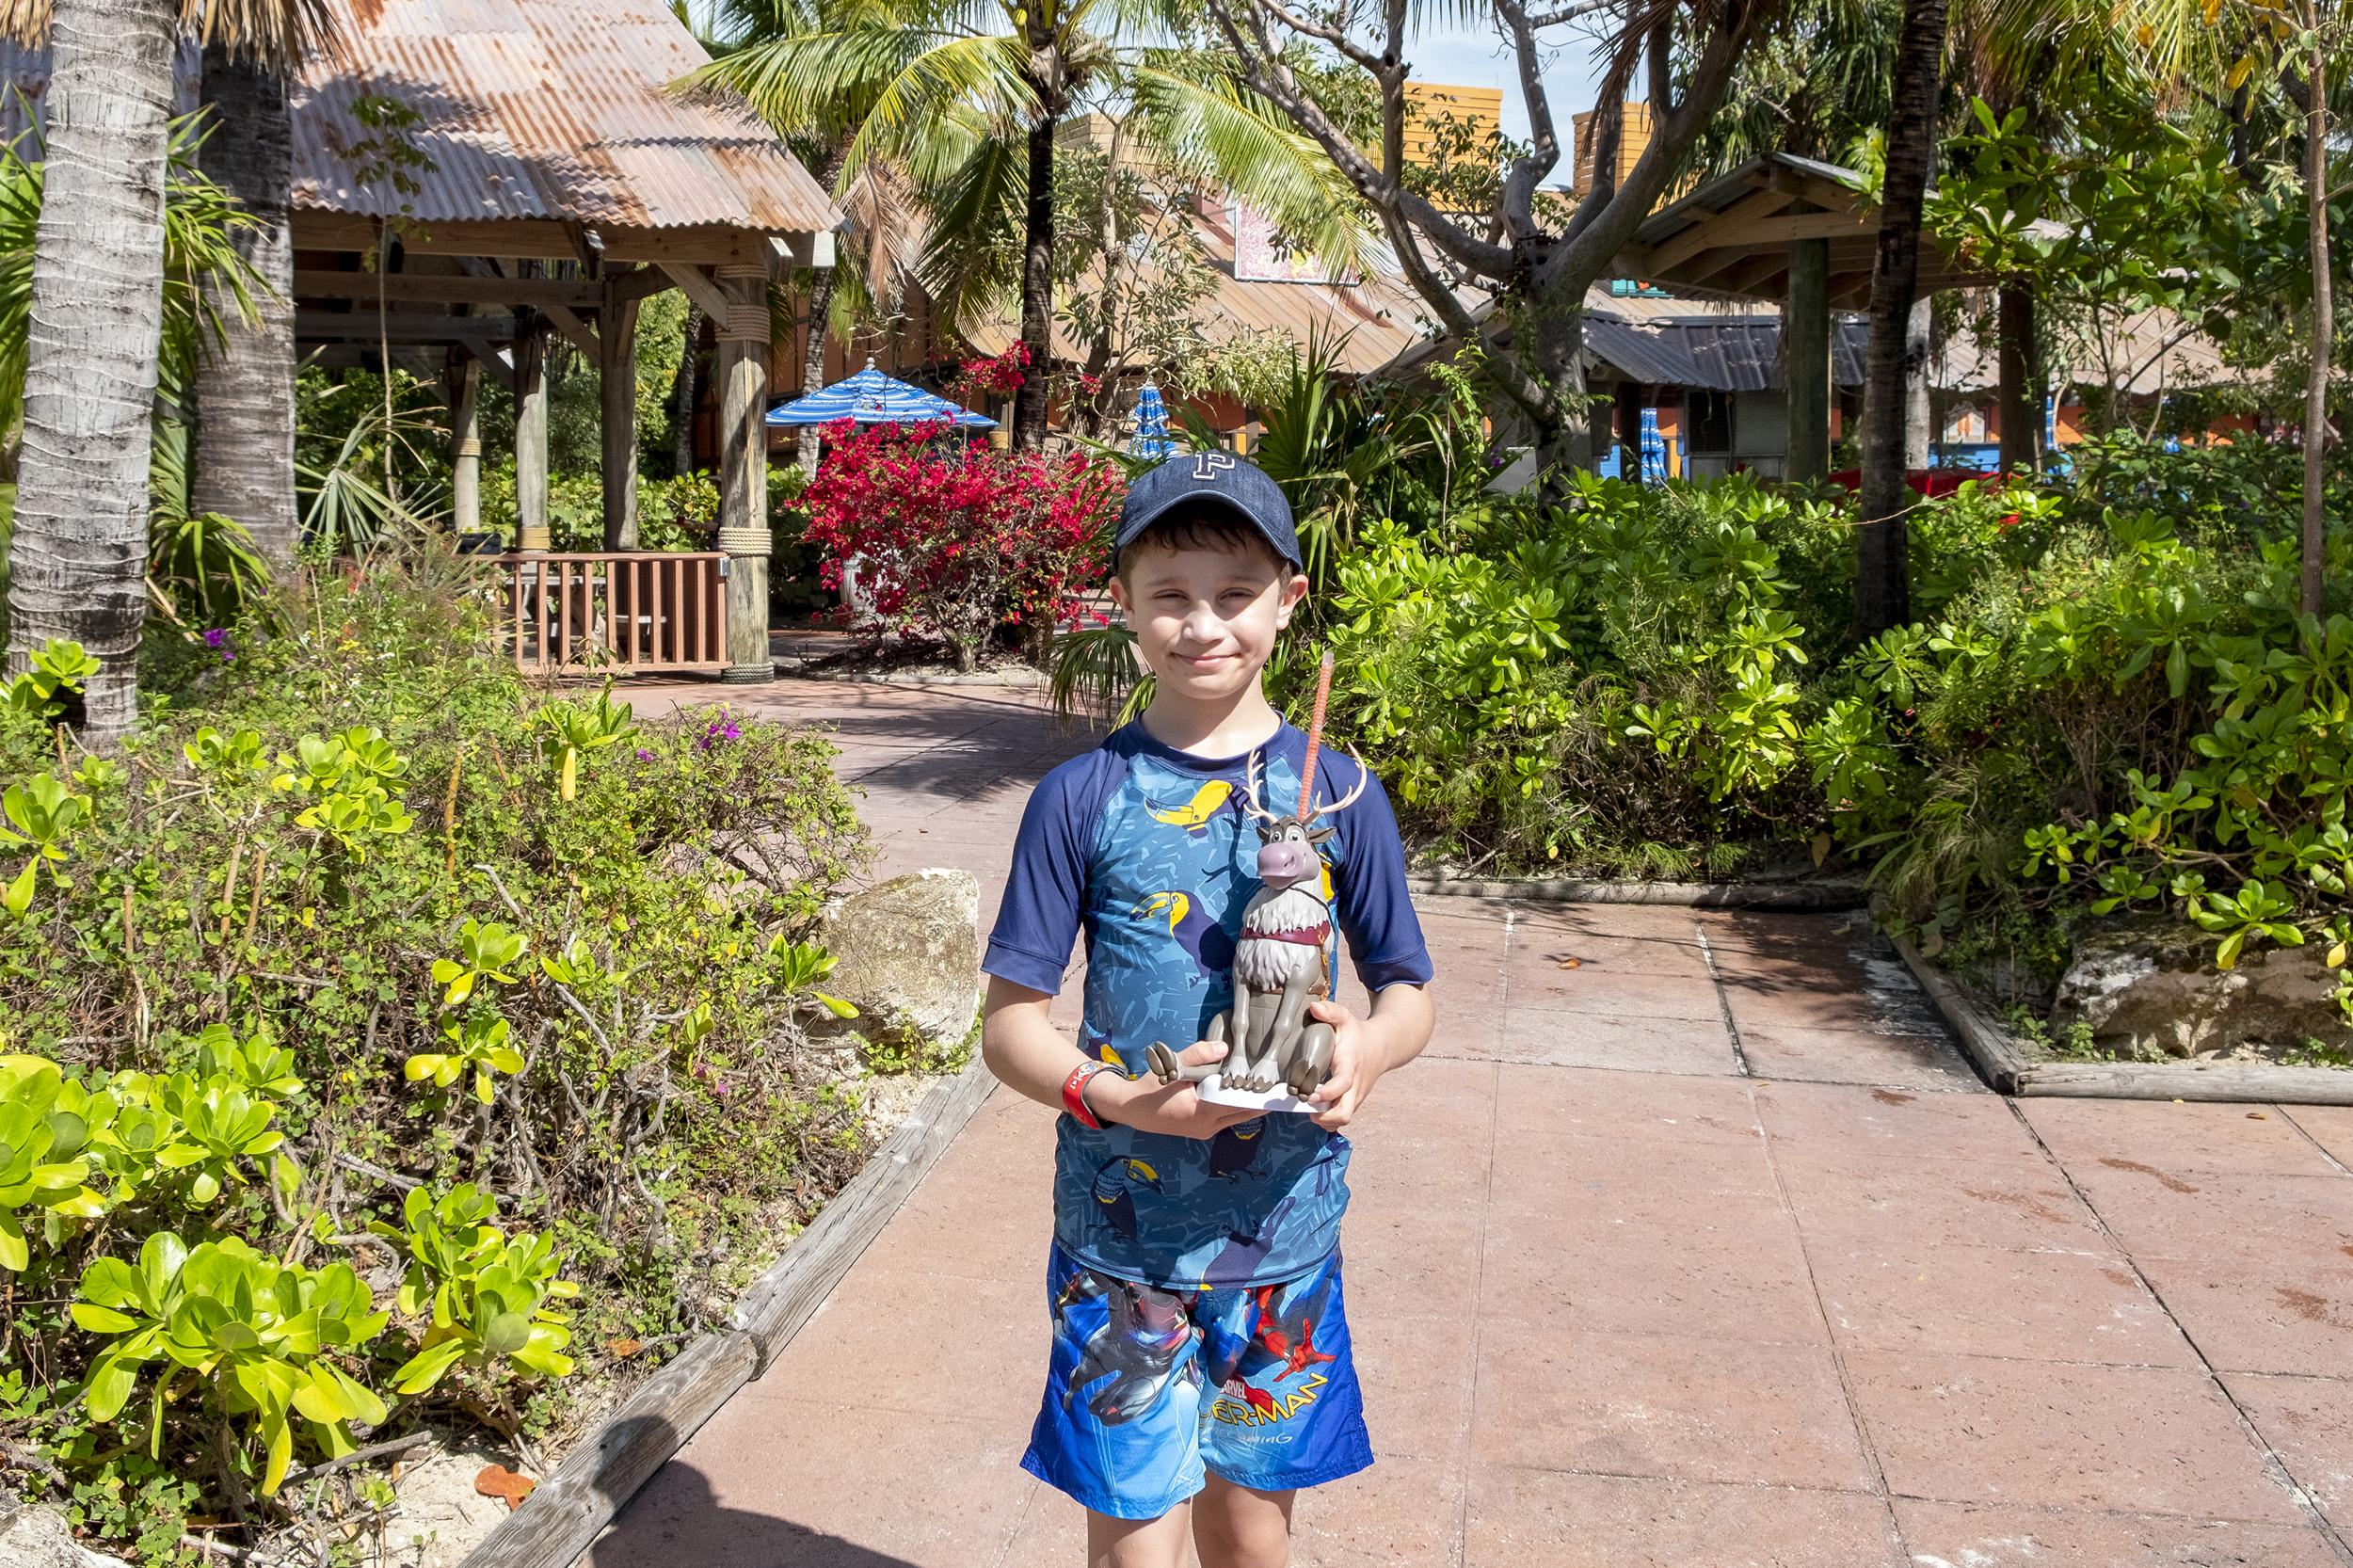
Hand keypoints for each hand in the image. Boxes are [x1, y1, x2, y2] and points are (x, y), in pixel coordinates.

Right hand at [1095, 1042, 1262, 1139]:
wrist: (1131, 1110)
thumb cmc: (1150, 1088)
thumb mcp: (1171, 1067)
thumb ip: (1197, 1055)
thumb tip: (1224, 1048)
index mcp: (1199, 1111)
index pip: (1236, 1103)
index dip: (1257, 1095)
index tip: (1275, 1086)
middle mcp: (1205, 1125)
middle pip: (1242, 1113)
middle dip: (1261, 1101)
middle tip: (1282, 1089)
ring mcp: (1204, 1130)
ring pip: (1236, 1118)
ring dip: (1251, 1106)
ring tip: (1271, 1092)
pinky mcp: (1201, 1130)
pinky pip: (1227, 1120)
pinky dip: (1238, 1109)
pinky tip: (1248, 1097)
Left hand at [1304, 997, 1384, 1130]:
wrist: (1380, 1048)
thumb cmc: (1357, 1034)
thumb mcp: (1345, 1018)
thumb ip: (1330, 1011)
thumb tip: (1313, 1008)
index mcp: (1350, 1065)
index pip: (1343, 1084)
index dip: (1327, 1093)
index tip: (1311, 1095)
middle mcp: (1354, 1086)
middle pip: (1344, 1113)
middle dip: (1323, 1117)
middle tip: (1305, 1106)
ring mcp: (1354, 1097)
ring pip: (1341, 1120)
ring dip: (1323, 1119)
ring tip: (1306, 1106)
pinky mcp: (1352, 1103)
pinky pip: (1340, 1119)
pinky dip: (1327, 1119)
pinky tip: (1314, 1108)